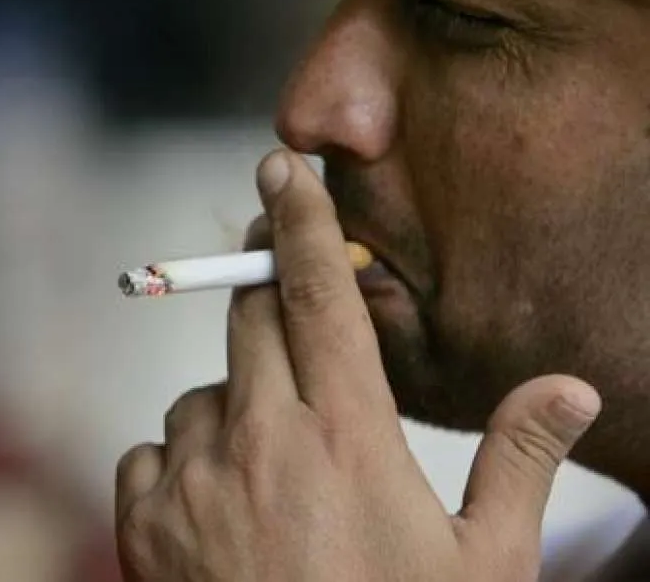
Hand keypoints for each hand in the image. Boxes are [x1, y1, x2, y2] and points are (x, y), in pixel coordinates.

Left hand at [114, 150, 601, 581]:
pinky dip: (180, 464)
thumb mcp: (486, 565)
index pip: (321, 297)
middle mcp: (262, 441)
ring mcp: (194, 481)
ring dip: (232, 410)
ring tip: (276, 477)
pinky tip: (219, 511)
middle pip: (251, 321)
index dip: (303, 223)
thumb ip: (520, 460)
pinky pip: (151, 453)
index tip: (280, 169)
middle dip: (271, 305)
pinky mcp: (143, 524)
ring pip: (200, 395)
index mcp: (350, 436)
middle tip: (294, 326)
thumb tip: (568, 383)